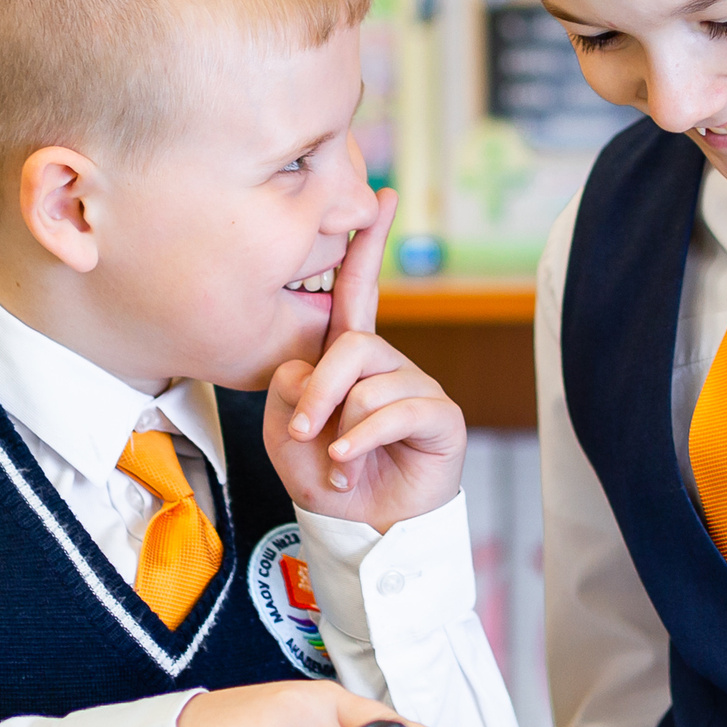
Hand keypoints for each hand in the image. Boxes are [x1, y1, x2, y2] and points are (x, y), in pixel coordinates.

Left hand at [264, 189, 466, 531]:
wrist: (362, 529)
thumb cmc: (327, 478)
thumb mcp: (287, 435)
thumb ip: (288, 393)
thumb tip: (308, 370)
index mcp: (351, 358)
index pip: (359, 290)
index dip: (368, 244)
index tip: (380, 196)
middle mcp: (388, 365)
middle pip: (352, 344)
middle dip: (319, 391)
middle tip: (303, 433)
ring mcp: (416, 387)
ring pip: (370, 384)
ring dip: (341, 429)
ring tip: (338, 464)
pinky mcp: (440, 416)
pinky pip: (397, 410)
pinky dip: (364, 441)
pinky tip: (352, 465)